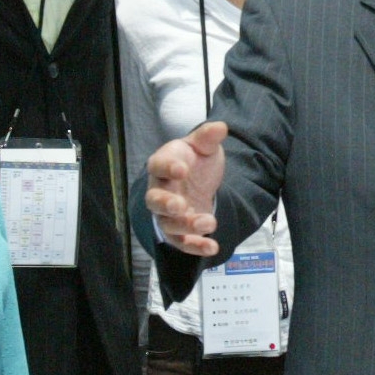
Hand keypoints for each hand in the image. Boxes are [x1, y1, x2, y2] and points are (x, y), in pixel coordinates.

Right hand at [144, 122, 227, 255]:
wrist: (197, 180)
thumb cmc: (194, 160)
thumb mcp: (203, 146)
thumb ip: (208, 138)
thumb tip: (220, 127)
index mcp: (162, 165)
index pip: (158, 166)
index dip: (168, 168)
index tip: (182, 169)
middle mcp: (160, 191)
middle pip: (154, 200)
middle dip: (165, 204)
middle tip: (179, 205)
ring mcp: (167, 214)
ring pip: (168, 224)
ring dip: (186, 226)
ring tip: (209, 223)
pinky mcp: (179, 231)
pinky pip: (182, 242)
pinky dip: (195, 246)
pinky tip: (212, 247)